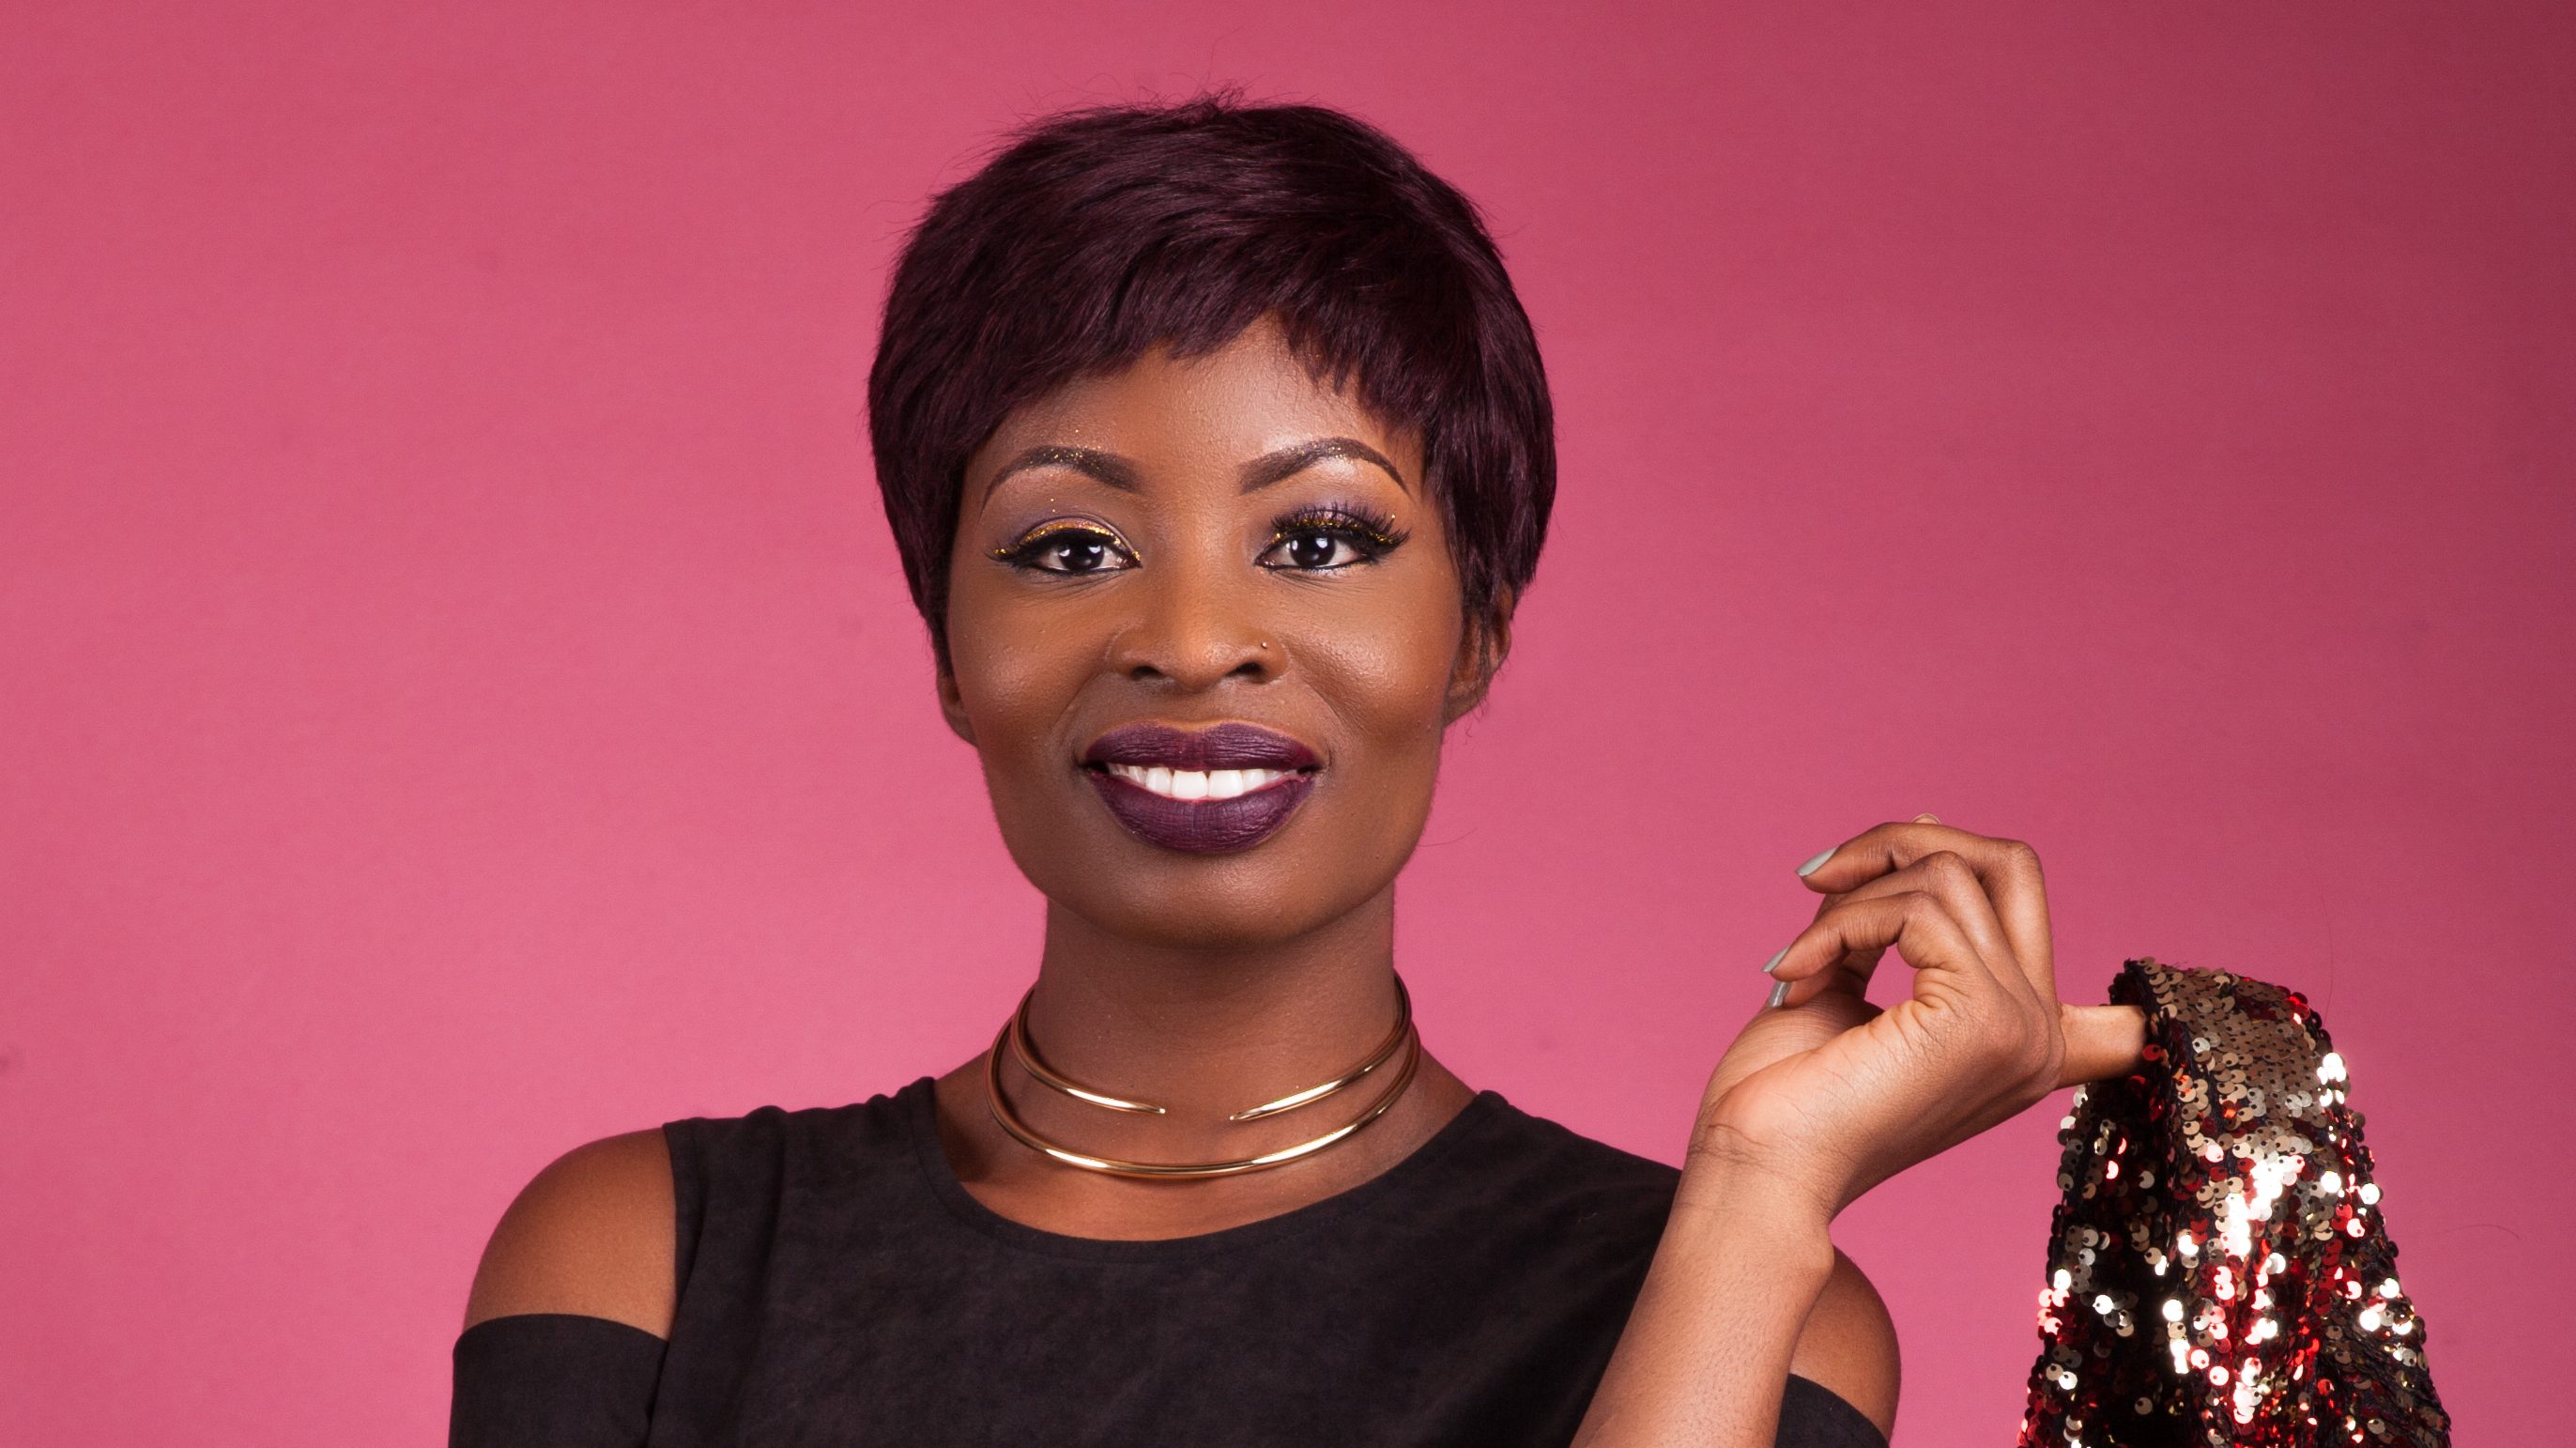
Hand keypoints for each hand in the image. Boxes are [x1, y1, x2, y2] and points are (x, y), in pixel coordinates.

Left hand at [1684, 816, 2145, 1219]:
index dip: (1992, 867)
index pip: (2053, 914)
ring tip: (1794, 960)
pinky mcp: (1984, 1018)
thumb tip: (1928, 827)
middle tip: (1820, 877)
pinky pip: (1916, 907)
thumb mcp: (1851, 980)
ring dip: (1848, 898)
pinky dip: (1837, 925)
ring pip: (1949, 874)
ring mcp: (2023, 1029)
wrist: (1755, 1172)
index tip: (1918, 837)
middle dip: (1903, 843)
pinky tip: (1791, 976)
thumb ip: (1895, 918)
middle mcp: (2041, 1036)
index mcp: (2020, 1037)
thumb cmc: (1788, 1094)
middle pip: (2010, 864)